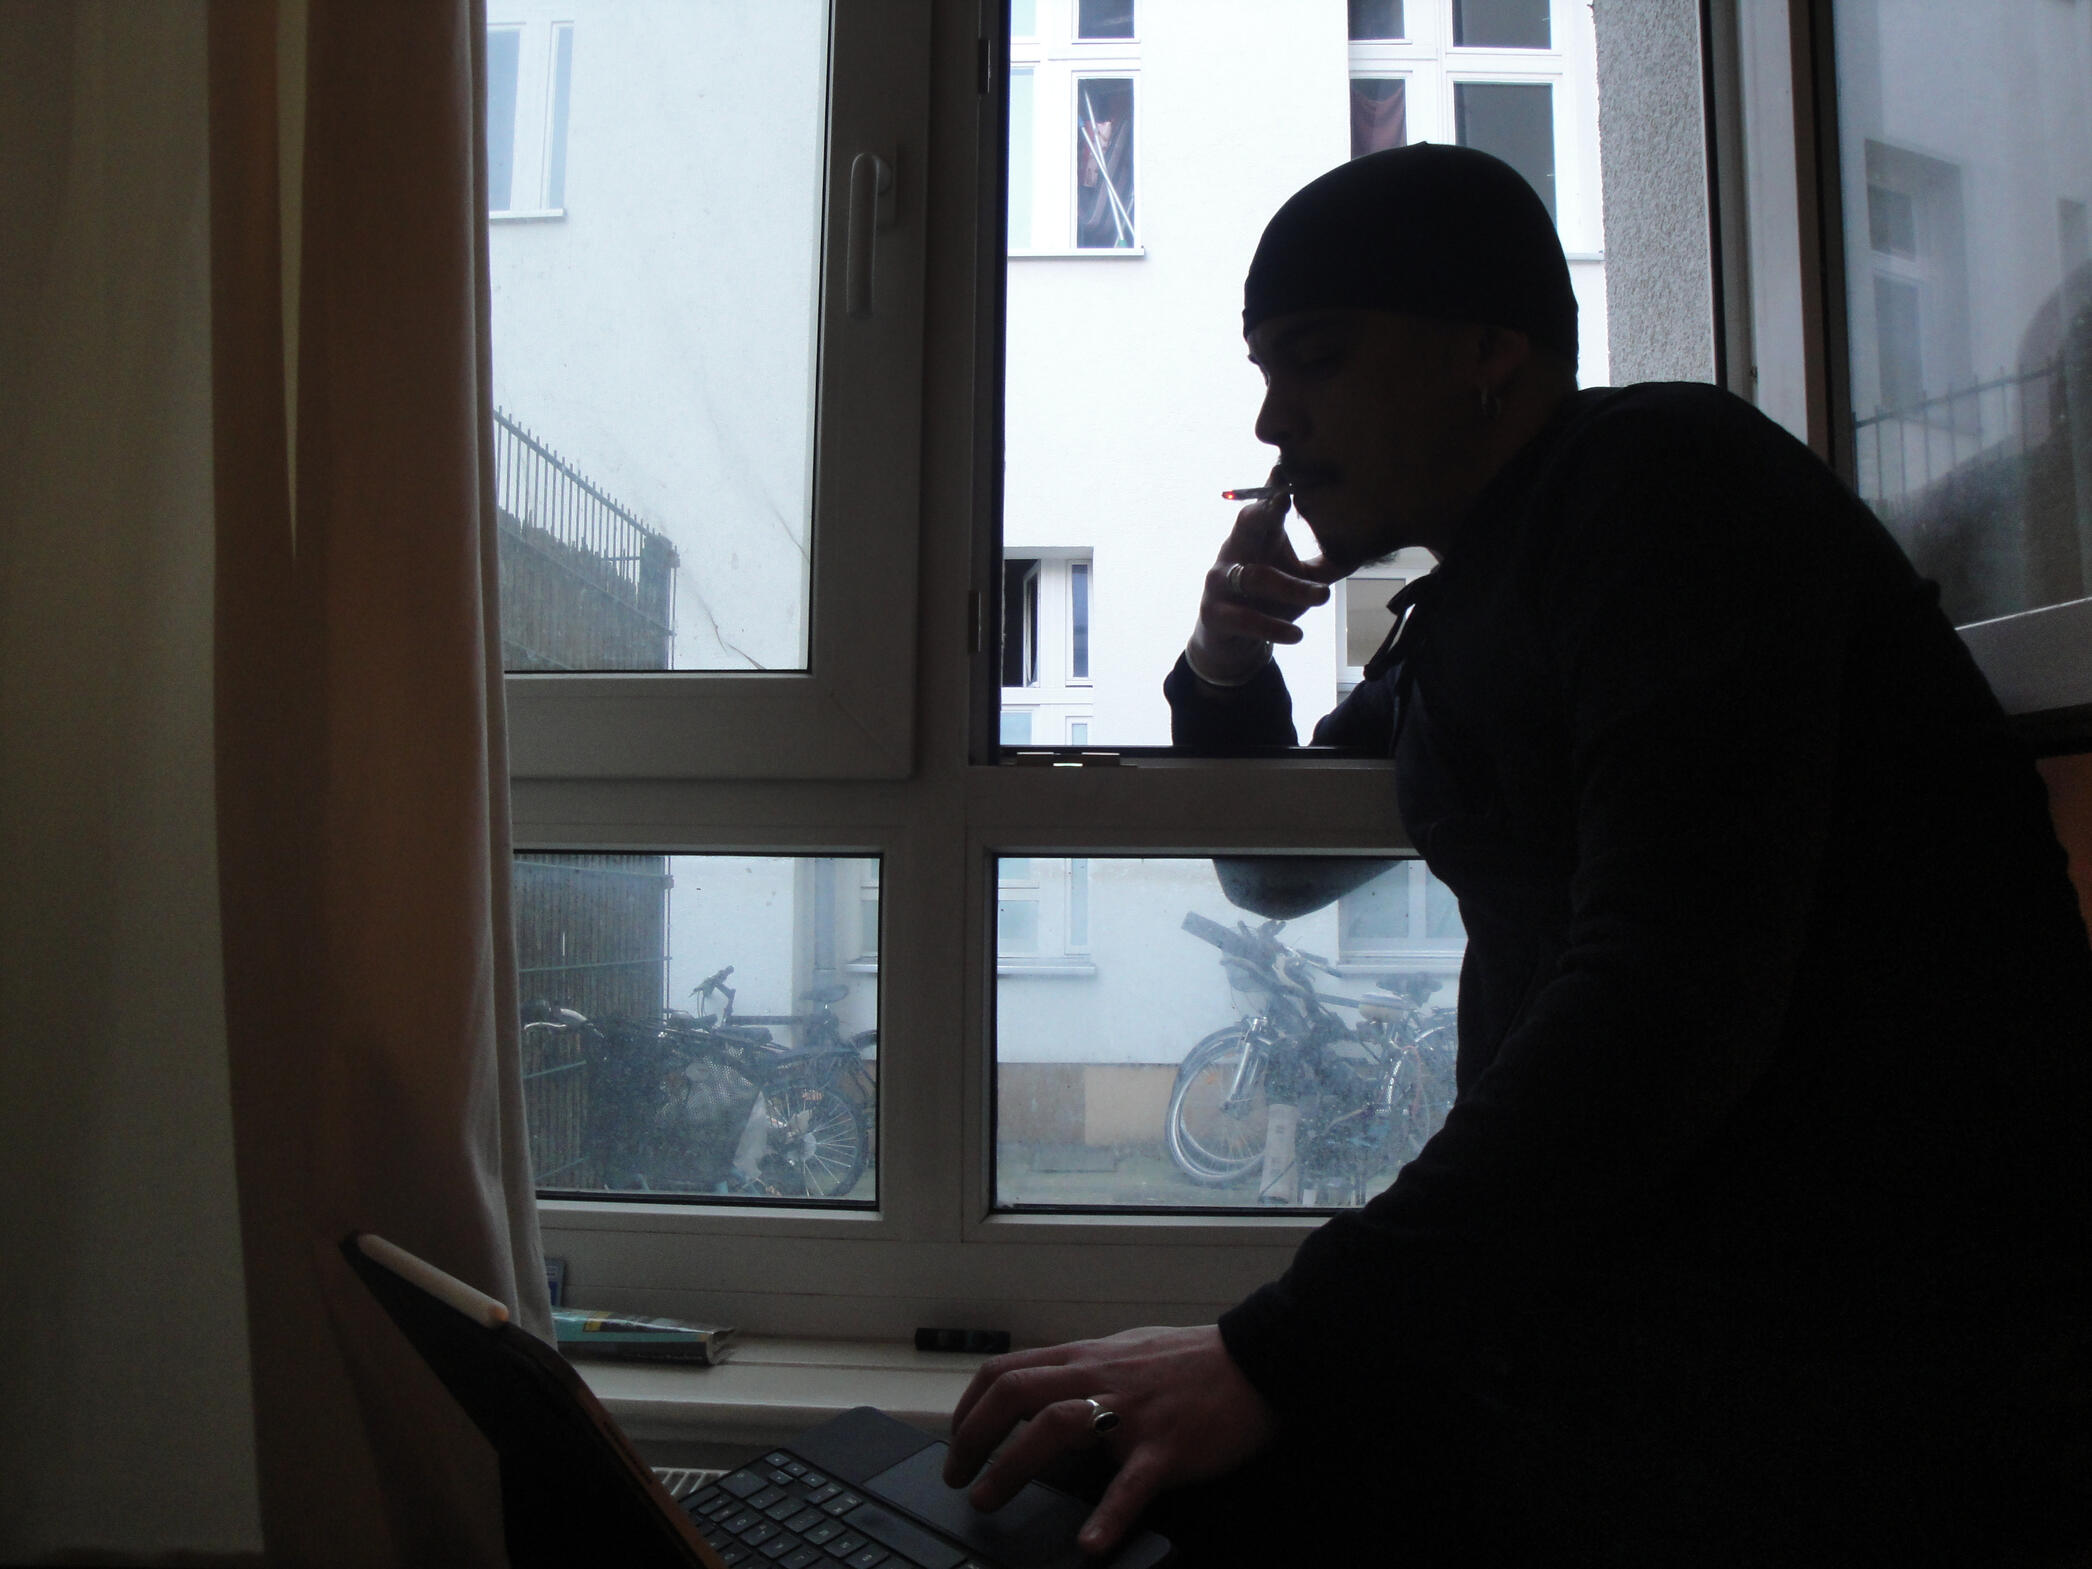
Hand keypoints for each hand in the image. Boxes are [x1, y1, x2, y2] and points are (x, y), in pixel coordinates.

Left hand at [942, 1325, 1276, 1557]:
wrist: (1257, 1362)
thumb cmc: (1190, 1362)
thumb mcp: (1125, 1352)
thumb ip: (1084, 1371)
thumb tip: (1043, 1391)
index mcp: (1087, 1358)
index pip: (1007, 1371)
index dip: (969, 1406)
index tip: (957, 1441)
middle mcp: (1101, 1378)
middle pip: (1017, 1394)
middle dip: (974, 1436)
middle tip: (958, 1476)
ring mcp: (1133, 1412)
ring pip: (1056, 1426)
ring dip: (1013, 1466)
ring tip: (988, 1498)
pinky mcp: (1168, 1446)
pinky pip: (1132, 1482)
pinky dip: (1109, 1515)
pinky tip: (1090, 1543)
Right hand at [1186, 472, 1339, 684]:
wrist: (1233, 643)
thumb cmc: (1272, 601)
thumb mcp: (1303, 579)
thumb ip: (1330, 564)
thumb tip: (1370, 547)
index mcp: (1257, 535)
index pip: (1266, 504)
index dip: (1276, 486)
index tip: (1289, 468)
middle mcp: (1234, 550)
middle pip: (1246, 522)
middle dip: (1263, 509)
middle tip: (1283, 498)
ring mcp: (1220, 580)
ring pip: (1256, 577)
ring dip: (1292, 587)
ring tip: (1323, 596)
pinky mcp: (1214, 613)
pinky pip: (1245, 619)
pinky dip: (1273, 627)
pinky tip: (1297, 635)